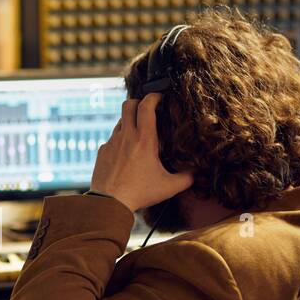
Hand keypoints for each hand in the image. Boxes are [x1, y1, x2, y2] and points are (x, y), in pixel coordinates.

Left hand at [90, 94, 193, 212]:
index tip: (160, 97)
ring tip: (138, 134)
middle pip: (128, 104)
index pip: (147, 106)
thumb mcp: (168, 187)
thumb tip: (197, 174)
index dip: (154, 96)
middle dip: (138, 102)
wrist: (109, 203)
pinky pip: (111, 140)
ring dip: (129, 122)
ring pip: (120, 122)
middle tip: (147, 109)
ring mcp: (112, 143)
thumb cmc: (139, 193)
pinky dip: (119, 141)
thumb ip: (186, 178)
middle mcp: (126, 136)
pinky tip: (125, 154)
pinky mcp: (102, 152)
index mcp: (144, 139)